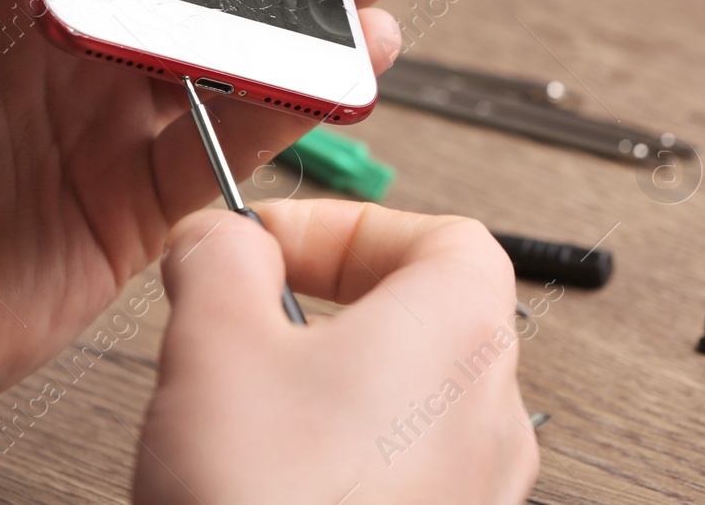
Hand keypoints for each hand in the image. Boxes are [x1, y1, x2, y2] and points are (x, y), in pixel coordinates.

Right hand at [134, 201, 538, 504]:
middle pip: (425, 314)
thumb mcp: (212, 345)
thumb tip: (221, 237)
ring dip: (331, 386)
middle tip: (250, 324)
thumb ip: (220, 260)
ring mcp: (479, 490)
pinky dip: (342, 456)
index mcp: (460, 330)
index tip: (269, 245)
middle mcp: (491, 411)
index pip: (440, 232)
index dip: (345, 226)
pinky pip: (402, 474)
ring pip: (411, 400)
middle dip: (326, 306)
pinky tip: (272, 480)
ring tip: (250, 409)